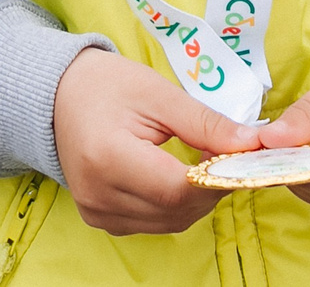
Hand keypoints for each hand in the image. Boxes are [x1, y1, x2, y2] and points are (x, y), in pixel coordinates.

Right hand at [52, 49, 260, 235]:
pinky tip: (176, 177)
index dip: (217, 178)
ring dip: (195, 199)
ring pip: (169, 223)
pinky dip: (174, 206)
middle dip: (212, 188)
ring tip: (202, 163)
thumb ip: (205, 123)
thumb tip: (252, 145)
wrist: (57, 95)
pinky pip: (152, 223)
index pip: (177, 189)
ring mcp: (96, 212)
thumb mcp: (159, 93)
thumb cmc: (107, 85)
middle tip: (226, 155)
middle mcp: (98, 194)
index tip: (240, 157)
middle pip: (176, 211)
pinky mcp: (98, 219)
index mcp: (108, 157)